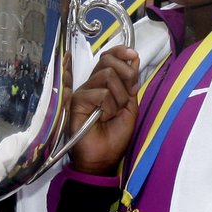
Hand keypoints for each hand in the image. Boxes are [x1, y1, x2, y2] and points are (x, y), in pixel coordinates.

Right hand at [67, 45, 139, 175]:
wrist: (102, 159)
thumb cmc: (115, 136)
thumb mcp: (130, 107)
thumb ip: (130, 84)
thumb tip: (133, 58)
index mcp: (103, 84)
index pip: (108, 57)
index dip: (120, 52)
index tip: (134, 55)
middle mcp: (92, 84)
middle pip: (107, 61)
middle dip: (126, 75)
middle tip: (127, 96)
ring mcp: (83, 91)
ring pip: (107, 75)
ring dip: (119, 97)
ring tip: (113, 113)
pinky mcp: (77, 101)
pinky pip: (100, 93)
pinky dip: (109, 106)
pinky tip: (102, 118)